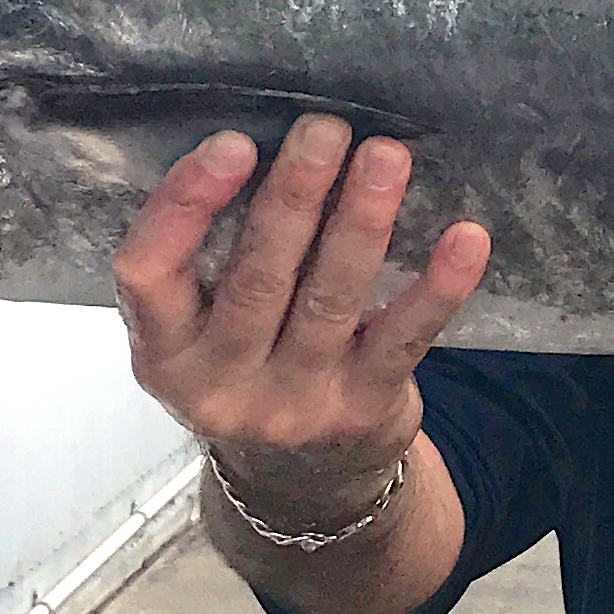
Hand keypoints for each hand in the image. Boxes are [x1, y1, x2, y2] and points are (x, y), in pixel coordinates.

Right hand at [112, 115, 489, 518]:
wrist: (303, 483)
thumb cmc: (249, 364)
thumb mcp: (199, 331)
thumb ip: (209, 257)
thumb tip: (267, 141)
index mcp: (164, 351)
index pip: (148, 272)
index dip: (184, 204)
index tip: (234, 143)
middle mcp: (220, 384)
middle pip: (255, 279)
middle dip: (292, 197)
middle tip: (324, 129)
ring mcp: (294, 404)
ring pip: (330, 300)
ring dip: (361, 222)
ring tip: (385, 157)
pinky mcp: (364, 409)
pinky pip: (404, 338)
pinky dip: (438, 286)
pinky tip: (466, 237)